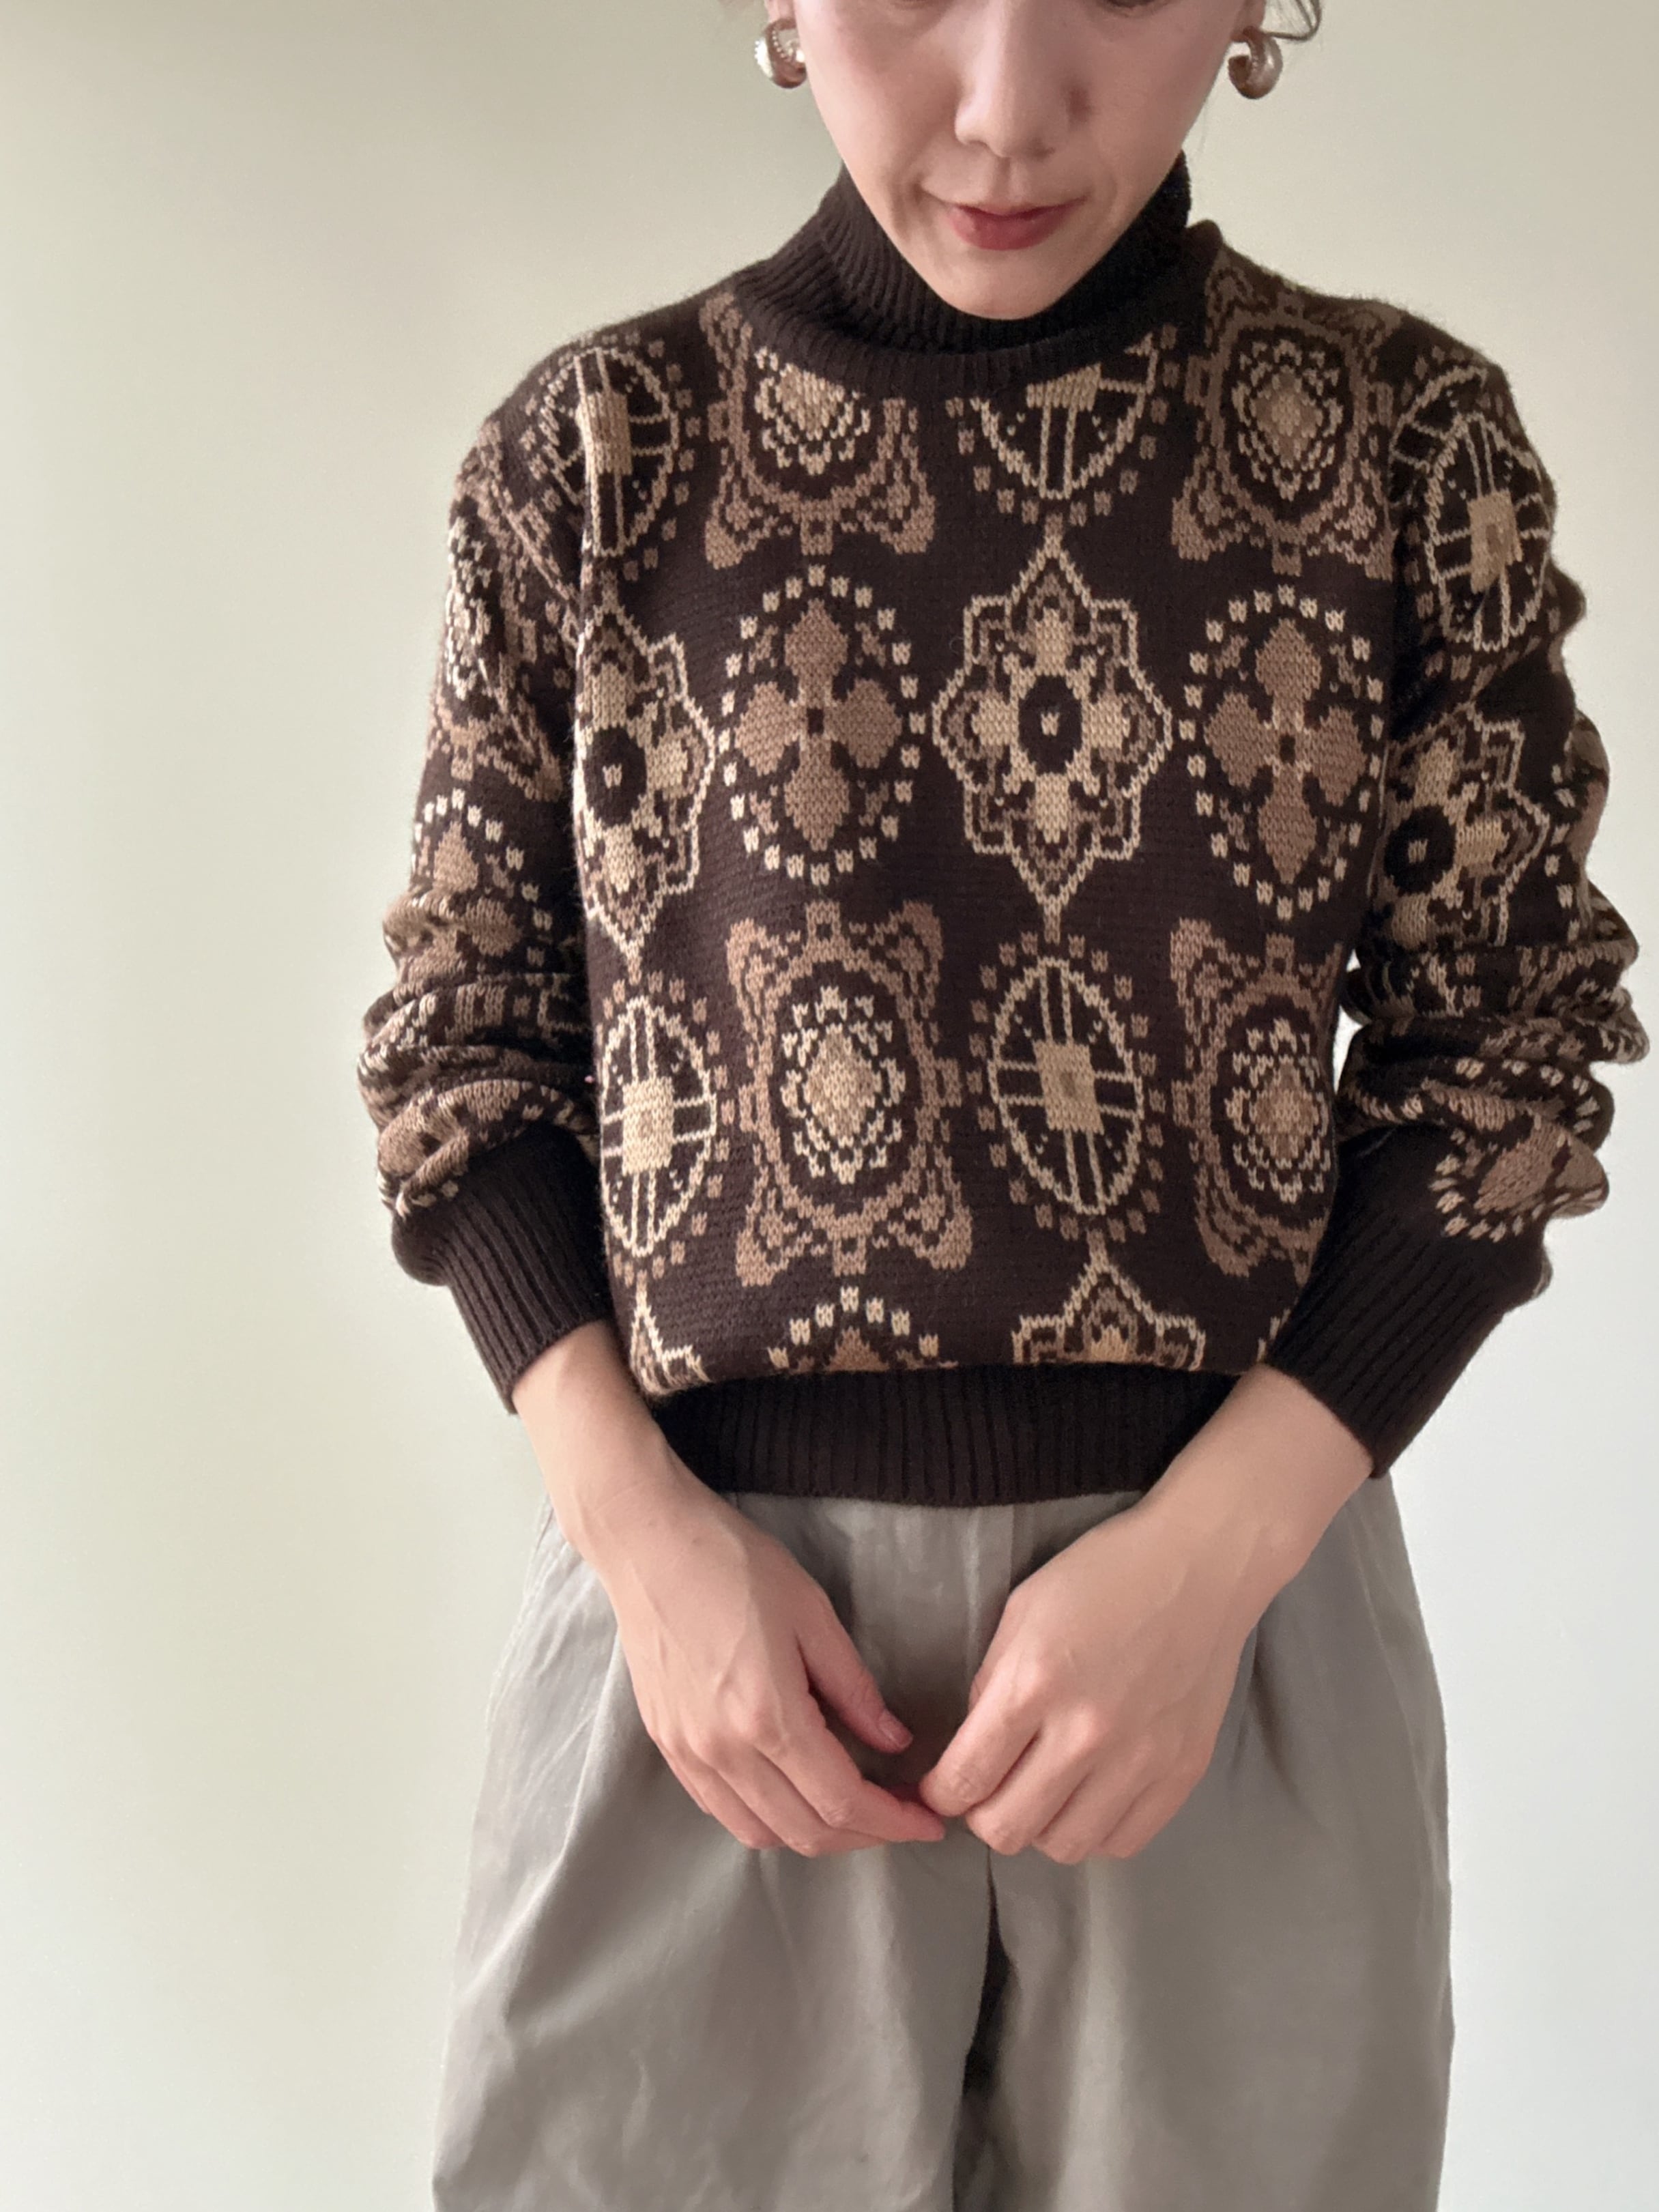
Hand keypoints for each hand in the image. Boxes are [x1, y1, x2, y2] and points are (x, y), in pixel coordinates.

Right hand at [513, 1320, 946, 1857]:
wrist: (649, 1543)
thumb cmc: (735, 1565)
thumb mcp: (813, 1616)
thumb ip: (855, 1689)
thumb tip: (894, 1743)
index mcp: (768, 1716)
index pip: (843, 1801)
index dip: (895, 1821)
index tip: (930, 1821)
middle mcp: (724, 1750)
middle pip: (806, 1832)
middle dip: (865, 1834)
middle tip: (904, 1814)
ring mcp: (689, 1753)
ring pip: (762, 1834)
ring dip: (816, 1834)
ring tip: (855, 1808)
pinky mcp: (667, 1746)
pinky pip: (723, 1810)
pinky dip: (768, 1820)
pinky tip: (795, 1793)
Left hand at [915, 1364, 1372, 1861]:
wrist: (1201, 1566)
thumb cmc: (1105, 1575)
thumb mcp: (1023, 1612)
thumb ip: (993, 1684)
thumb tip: (972, 1747)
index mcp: (1035, 1683)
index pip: (965, 1778)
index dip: (939, 1794)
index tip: (939, 1789)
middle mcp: (1087, 1732)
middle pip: (1007, 1829)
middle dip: (980, 1816)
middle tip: (986, 1793)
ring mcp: (1141, 1759)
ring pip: (1064, 1846)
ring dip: (1038, 1828)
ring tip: (1039, 1793)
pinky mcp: (1182, 1772)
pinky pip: (1123, 1841)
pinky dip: (1094, 1831)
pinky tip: (1087, 1798)